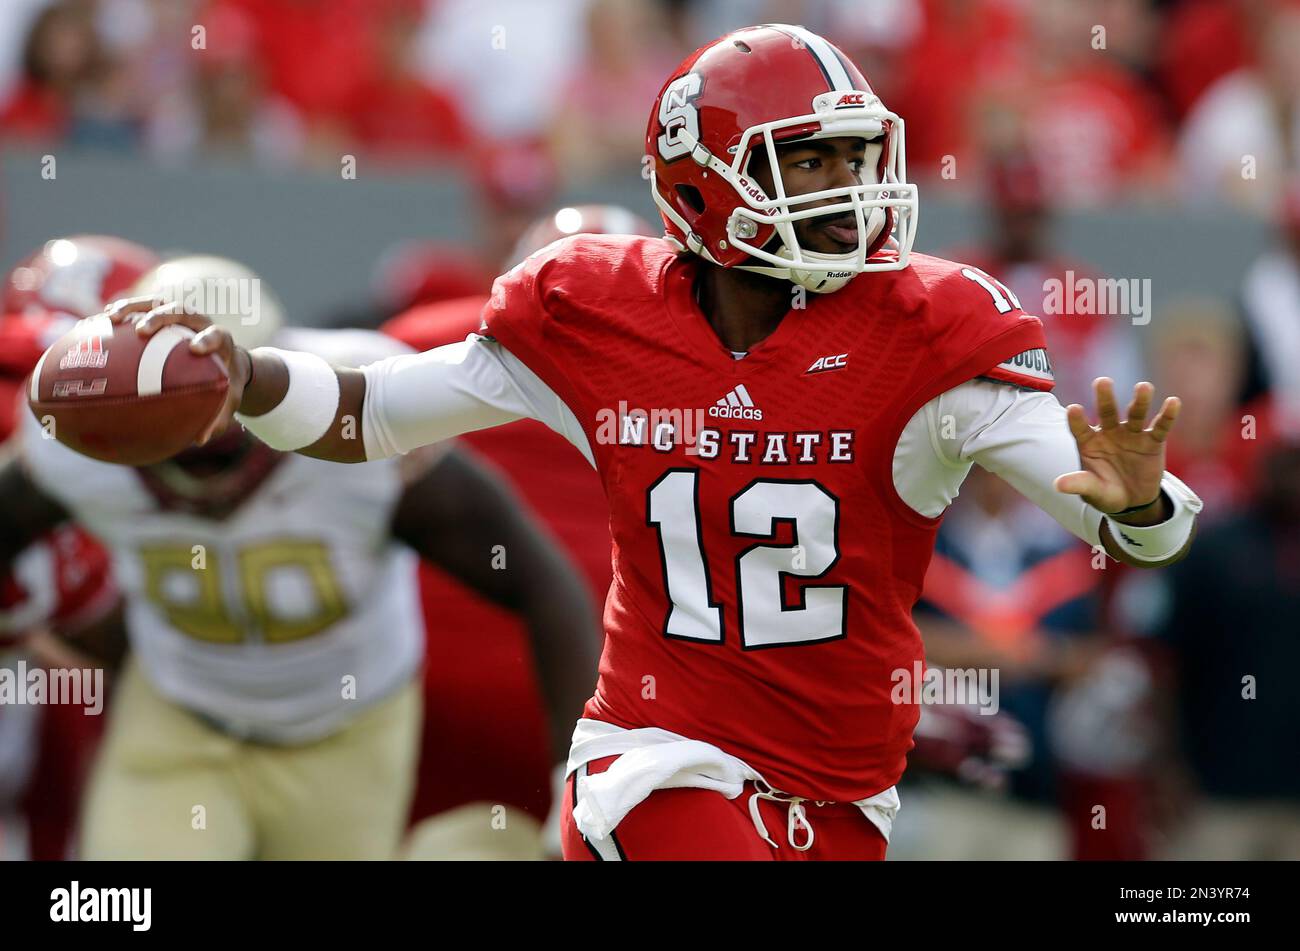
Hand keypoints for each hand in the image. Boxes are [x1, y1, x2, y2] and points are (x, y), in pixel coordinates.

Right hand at [104, 296, 250, 444]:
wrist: (225, 360)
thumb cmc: (225, 384)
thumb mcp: (226, 402)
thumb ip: (217, 419)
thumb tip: (200, 440)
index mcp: (221, 340)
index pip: (217, 335)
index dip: (208, 339)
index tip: (195, 349)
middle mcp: (199, 322)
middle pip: (182, 311)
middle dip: (162, 317)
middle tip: (144, 329)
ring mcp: (178, 316)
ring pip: (155, 303)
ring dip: (133, 308)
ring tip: (110, 318)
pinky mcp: (160, 314)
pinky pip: (137, 310)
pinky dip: (118, 314)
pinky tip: (95, 324)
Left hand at [1054, 378, 1178, 516]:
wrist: (1133, 500)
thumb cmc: (1106, 492)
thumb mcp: (1092, 491)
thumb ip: (1079, 484)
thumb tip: (1058, 485)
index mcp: (1089, 442)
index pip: (1080, 428)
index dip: (1077, 419)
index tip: (1073, 409)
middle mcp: (1109, 433)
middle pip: (1107, 412)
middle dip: (1105, 397)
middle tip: (1102, 381)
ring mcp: (1131, 435)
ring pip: (1135, 414)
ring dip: (1139, 401)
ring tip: (1143, 387)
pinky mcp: (1152, 442)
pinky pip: (1160, 427)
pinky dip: (1167, 415)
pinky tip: (1173, 402)